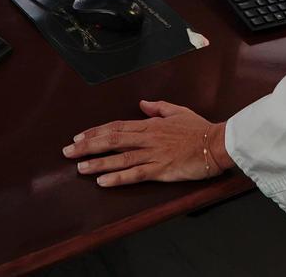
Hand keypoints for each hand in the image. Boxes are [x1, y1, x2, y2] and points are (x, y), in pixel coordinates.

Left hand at [62, 100, 234, 186]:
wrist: (218, 142)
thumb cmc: (200, 128)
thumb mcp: (178, 111)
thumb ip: (159, 107)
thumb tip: (143, 103)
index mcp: (150, 124)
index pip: (117, 126)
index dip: (96, 131)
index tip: (79, 136)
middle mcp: (148, 138)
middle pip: (112, 140)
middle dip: (88, 146)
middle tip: (68, 151)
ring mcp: (153, 154)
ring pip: (120, 158)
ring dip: (97, 163)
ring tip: (79, 167)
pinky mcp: (161, 170)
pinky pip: (135, 174)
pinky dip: (118, 177)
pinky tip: (103, 181)